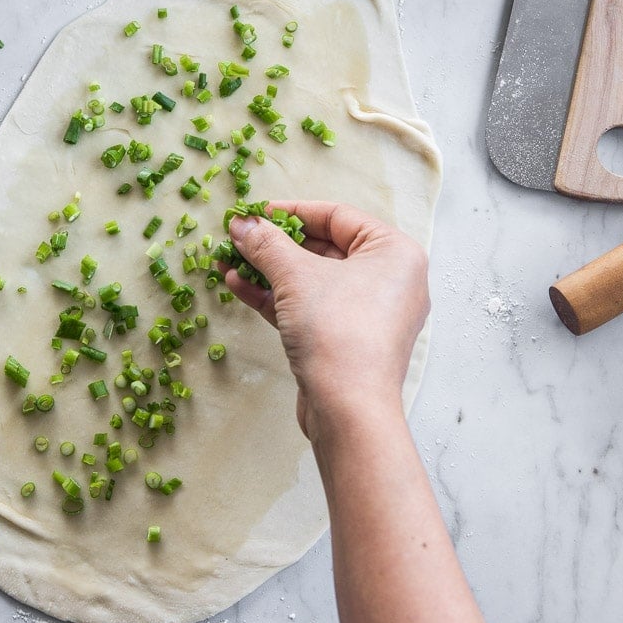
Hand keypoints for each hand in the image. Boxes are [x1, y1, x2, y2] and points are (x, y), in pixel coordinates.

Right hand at [223, 201, 429, 441]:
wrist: (349, 411)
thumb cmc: (338, 331)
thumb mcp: (296, 276)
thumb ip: (267, 244)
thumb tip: (241, 224)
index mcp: (394, 253)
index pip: (338, 216)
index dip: (292, 211)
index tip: (255, 212)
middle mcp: (389, 281)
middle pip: (323, 248)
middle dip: (275, 244)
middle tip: (238, 236)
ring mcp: (368, 314)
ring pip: (312, 281)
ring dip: (268, 270)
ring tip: (229, 260)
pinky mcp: (346, 342)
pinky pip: (309, 308)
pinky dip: (277, 297)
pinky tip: (239, 285)